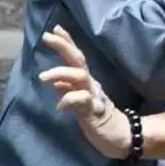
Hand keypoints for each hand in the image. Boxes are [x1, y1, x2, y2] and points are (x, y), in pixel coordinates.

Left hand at [38, 25, 130, 158]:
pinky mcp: (95, 112)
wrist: (122, 136)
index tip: (55, 29)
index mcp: (87, 81)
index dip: (67, 42)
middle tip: (47, 36)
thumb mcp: (82, 103)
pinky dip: (70, 100)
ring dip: (61, 73)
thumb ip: (71, 91)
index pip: (76, 57)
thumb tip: (56, 83)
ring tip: (42, 77)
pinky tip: (59, 106)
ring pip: (79, 77)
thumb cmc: (99, 119)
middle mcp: (90, 84)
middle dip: (63, 46)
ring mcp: (93, 96)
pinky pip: (83, 101)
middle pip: (78, 60)